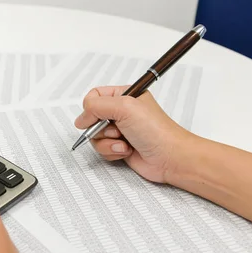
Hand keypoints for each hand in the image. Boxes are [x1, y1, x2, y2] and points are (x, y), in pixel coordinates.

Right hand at [74, 85, 193, 182]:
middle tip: (117, 130)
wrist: (170, 157)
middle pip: (92, 118)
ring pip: (95, 136)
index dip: (91, 107)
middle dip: (100, 128)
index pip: (95, 95)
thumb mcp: (124, 107)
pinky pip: (102, 149)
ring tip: (124, 142)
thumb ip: (96, 106)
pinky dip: (112, 151)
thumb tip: (80, 118)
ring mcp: (121, 130)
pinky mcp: (120, 146)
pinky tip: (127, 151)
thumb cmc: (156, 130)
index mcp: (125, 95)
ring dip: (107, 142)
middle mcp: (122, 112)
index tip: (96, 117)